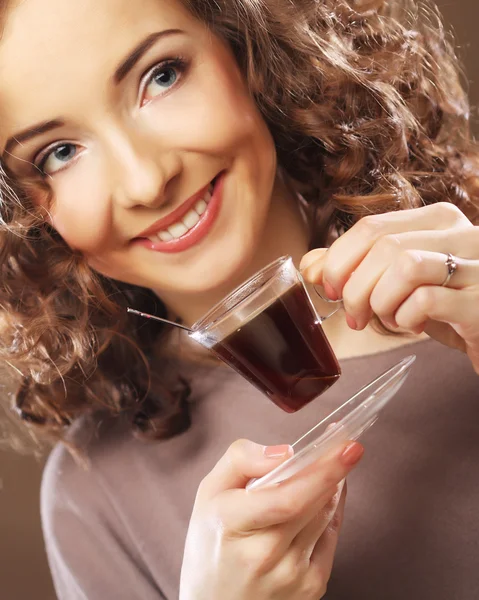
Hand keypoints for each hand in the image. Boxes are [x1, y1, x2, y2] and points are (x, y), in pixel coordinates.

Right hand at [179, 438, 363, 599]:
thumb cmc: (212, 542)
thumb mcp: (209, 492)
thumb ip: (240, 460)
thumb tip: (284, 452)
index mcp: (231, 524)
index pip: (286, 498)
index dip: (321, 472)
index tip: (344, 446)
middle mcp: (263, 555)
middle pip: (312, 504)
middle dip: (334, 470)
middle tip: (348, 446)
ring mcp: (290, 575)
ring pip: (325, 515)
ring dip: (332, 486)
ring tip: (329, 467)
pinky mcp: (310, 587)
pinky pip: (331, 536)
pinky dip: (331, 510)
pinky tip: (323, 497)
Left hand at [300, 202, 478, 372]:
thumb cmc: (445, 305)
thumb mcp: (398, 282)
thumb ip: (355, 269)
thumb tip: (307, 266)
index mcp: (437, 220)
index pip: (371, 227)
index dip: (339, 259)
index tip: (329, 288)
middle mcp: (462, 233)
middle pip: (384, 247)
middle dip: (355, 288)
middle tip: (354, 316)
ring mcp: (478, 266)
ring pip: (405, 266)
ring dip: (382, 301)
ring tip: (389, 318)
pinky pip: (427, 300)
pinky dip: (406, 317)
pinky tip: (412, 325)